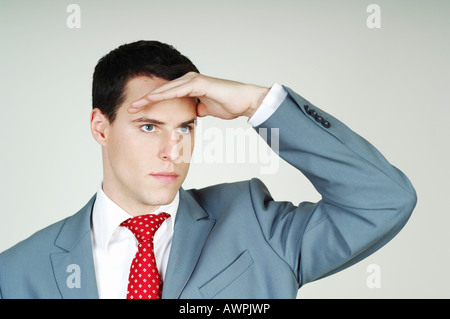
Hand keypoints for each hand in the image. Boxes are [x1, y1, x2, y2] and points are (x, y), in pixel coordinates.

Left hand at [128, 72, 269, 118]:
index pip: (164, 96)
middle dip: (144, 100)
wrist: (246, 101)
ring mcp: (193, 80)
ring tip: (135, 105)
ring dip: (150, 97)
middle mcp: (188, 81)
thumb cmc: (229, 104)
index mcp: (188, 87)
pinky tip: (152, 99)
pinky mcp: (199, 82)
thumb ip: (196, 110)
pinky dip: (164, 95)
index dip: (149, 104)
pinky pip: (178, 89)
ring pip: (166, 89)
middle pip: (161, 91)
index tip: (136, 112)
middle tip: (129, 108)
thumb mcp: (206, 110)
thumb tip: (191, 115)